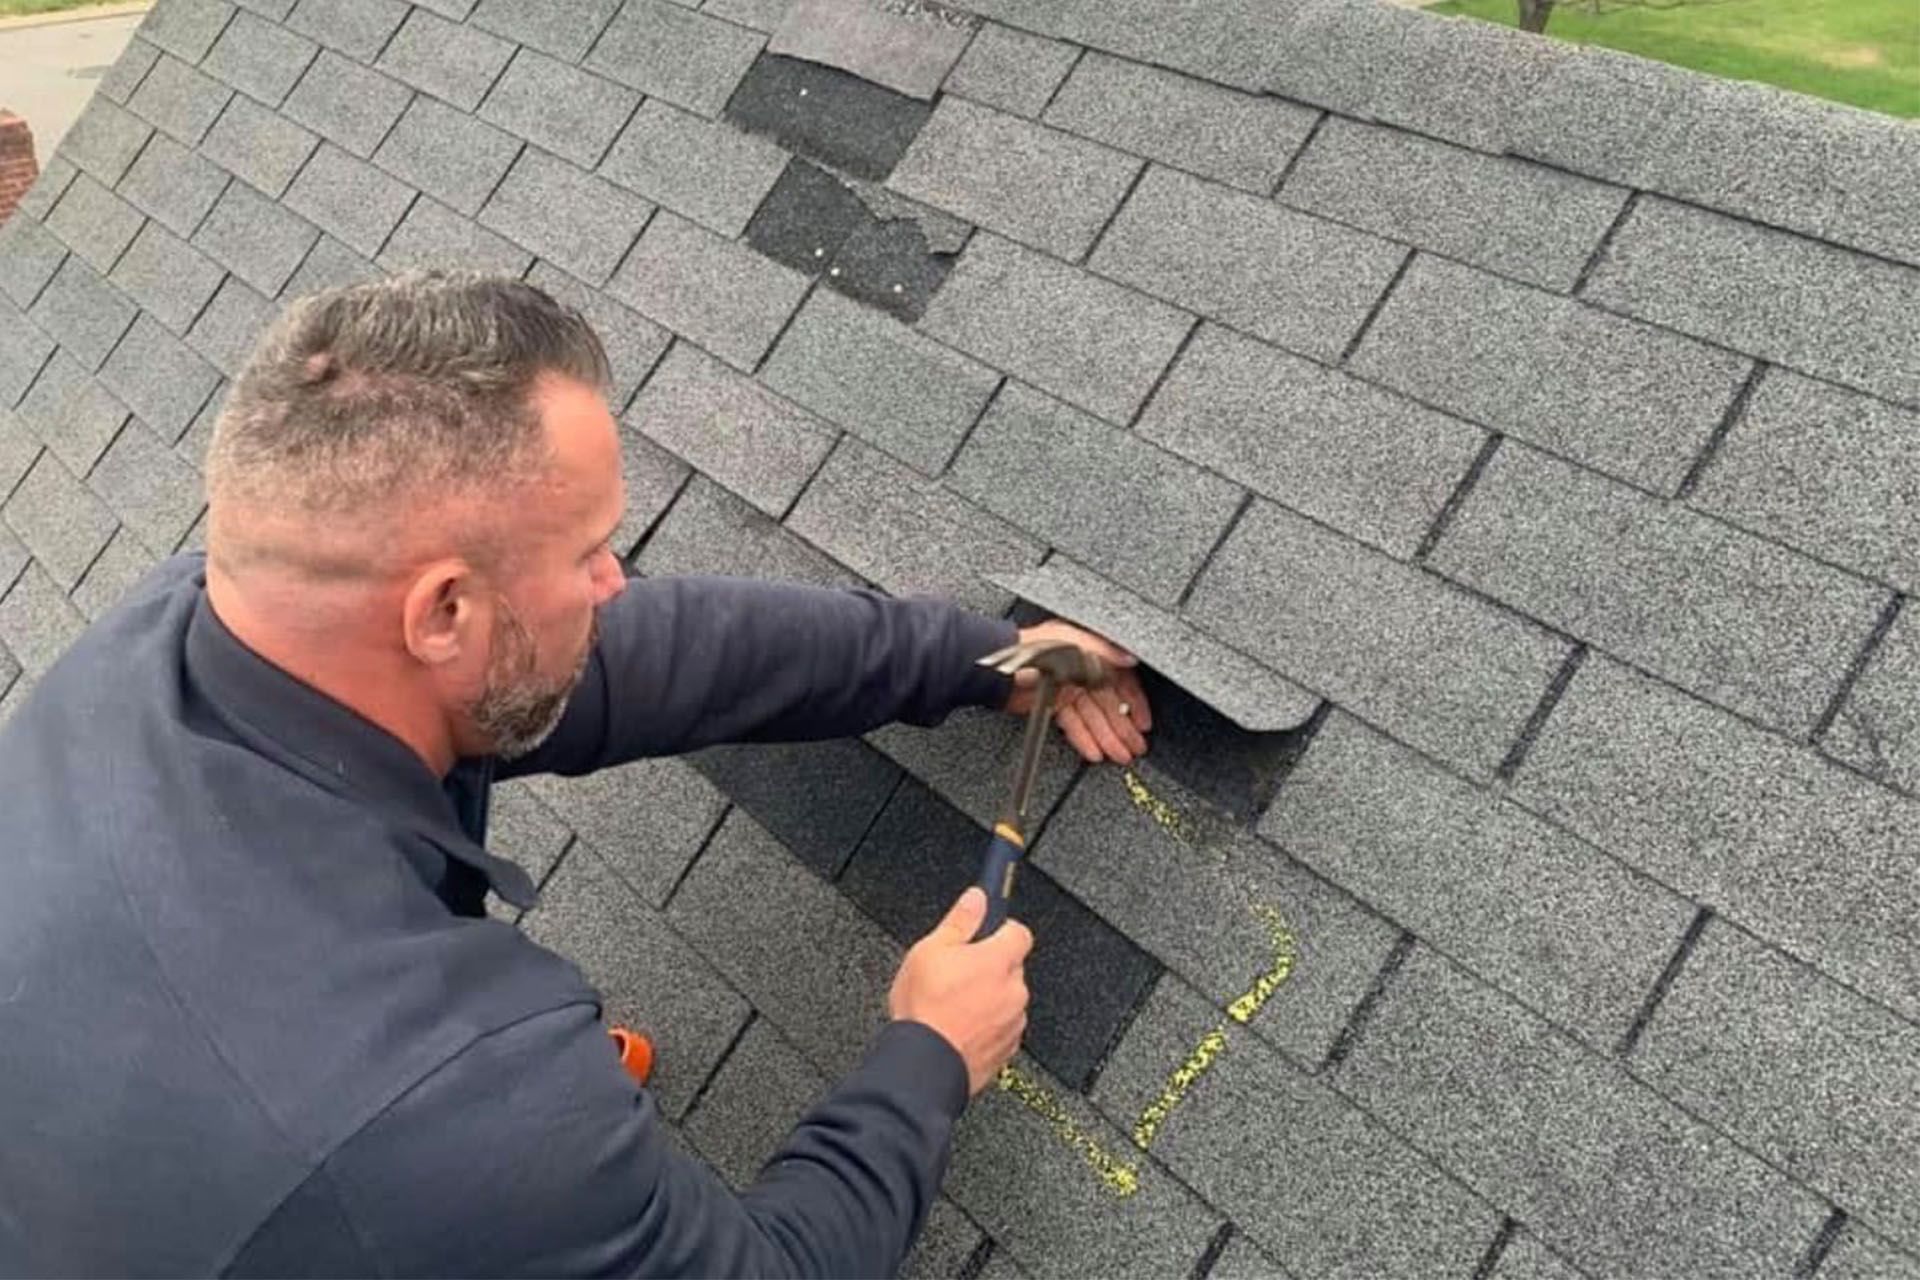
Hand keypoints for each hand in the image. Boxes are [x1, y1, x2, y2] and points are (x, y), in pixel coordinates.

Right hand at [889, 888, 1032, 1095]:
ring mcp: (1013, 1022)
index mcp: (999, 960)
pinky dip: (986, 1025)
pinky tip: (959, 1026)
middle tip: (957, 973)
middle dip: (989, 967)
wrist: (925, 1064)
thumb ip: (960, 920)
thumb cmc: (925, 1010)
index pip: (1019, 931)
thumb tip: (976, 898)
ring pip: (1006, 999)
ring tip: (954, 1005)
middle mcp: (1014, 990)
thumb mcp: (930, 950)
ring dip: (988, 998)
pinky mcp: (1008, 1049)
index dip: (1000, 930)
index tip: (984, 933)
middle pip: (1011, 967)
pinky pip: (1002, 1027)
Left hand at [1005, 620, 1151, 764]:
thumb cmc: (1037, 648)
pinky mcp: (1052, 704)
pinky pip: (1073, 724)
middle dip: (1124, 728)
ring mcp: (1067, 689)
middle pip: (1109, 705)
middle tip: (1135, 748)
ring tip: (1120, 756)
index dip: (1135, 704)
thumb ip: (1106, 652)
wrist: (1003, 668)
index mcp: (1092, 654)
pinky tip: (1095, 752)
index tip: (1143, 724)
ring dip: (1107, 738)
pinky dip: (1084, 739)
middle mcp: (1082, 671)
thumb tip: (1130, 659)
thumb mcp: (1077, 644)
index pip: (1122, 683)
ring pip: (1093, 718)